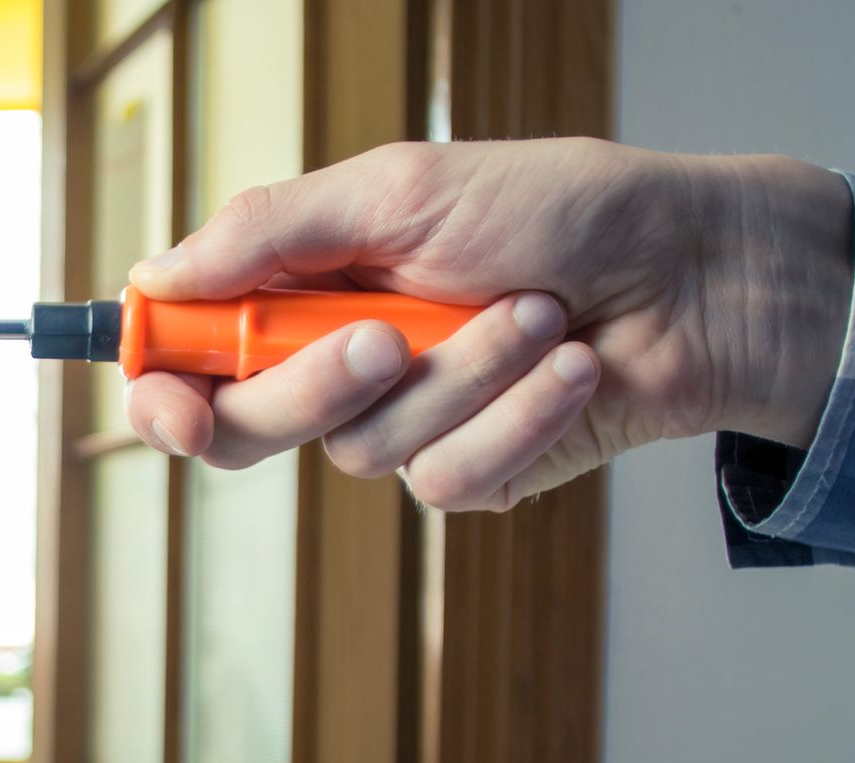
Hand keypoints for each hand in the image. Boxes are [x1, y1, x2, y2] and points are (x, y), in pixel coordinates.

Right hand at [125, 137, 853, 509]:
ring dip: (459, 378)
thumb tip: (156, 275)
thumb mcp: (401, 190)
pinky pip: (447, 480)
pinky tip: (568, 366)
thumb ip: (270, 233)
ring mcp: (404, 423)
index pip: (191, 358)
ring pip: (361, 452)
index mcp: (304, 287)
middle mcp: (339, 362)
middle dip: (312, 388)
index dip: (162, 392)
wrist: (699, 270)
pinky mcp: (471, 471)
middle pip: (248, 428)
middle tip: (384, 338)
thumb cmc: (563, 209)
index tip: (173, 406)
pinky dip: (515, 416)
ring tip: (534, 313)